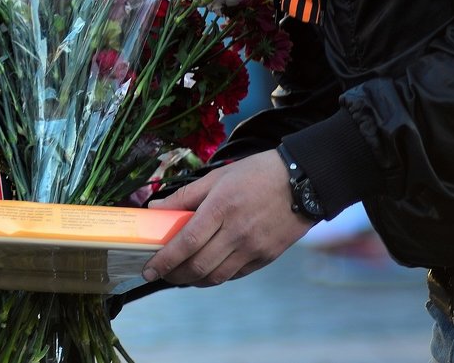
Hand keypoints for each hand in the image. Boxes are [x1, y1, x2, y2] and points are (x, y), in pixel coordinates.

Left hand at [141, 150, 315, 286]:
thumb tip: (155, 208)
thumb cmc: (258, 173)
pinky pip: (235, 274)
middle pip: (198, 266)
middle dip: (174, 274)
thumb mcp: (217, 176)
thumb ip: (185, 196)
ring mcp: (253, 248)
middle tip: (160, 273)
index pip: (186, 242)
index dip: (165, 260)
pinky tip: (206, 270)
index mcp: (221, 208)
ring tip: (180, 274)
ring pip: (216, 276)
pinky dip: (216, 276)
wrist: (304, 180)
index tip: (148, 269)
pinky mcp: (266, 257)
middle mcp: (237, 232)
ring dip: (193, 280)